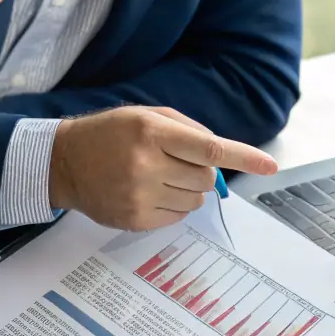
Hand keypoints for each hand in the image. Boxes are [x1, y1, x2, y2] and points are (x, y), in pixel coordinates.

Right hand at [48, 106, 276, 228]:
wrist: (64, 162)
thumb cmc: (111, 133)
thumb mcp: (147, 115)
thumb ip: (188, 131)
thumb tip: (221, 158)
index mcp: (151, 132)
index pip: (209, 148)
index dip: (243, 157)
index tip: (270, 166)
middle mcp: (146, 164)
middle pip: (205, 179)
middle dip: (200, 172)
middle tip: (174, 163)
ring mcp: (139, 195)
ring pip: (194, 201)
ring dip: (186, 190)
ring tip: (157, 177)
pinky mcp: (134, 220)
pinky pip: (177, 217)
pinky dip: (173, 205)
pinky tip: (148, 192)